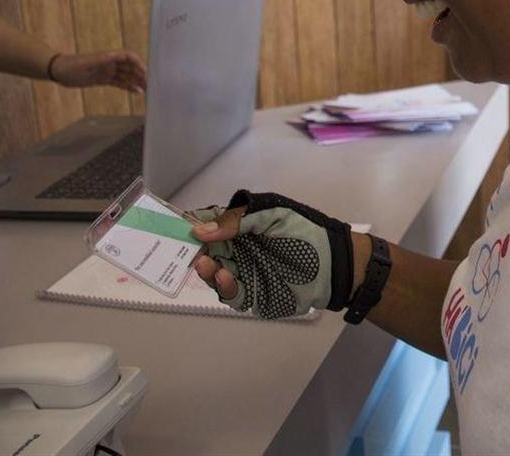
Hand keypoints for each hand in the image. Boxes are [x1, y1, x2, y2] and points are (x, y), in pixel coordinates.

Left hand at [50, 51, 145, 92]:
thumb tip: (115, 56)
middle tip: (151, 85)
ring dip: (137, 82)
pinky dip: (128, 87)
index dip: (138, 63)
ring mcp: (107, 71)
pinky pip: (119, 83)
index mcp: (108, 56)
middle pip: (130, 67)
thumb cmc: (70, 65)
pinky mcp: (103, 79)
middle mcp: (110, 63)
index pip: (128, 57)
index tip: (146, 72)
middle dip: (141, 75)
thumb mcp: (86, 63)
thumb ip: (101, 60)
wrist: (58, 71)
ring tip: (147, 90)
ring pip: (127, 76)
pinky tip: (136, 91)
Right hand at [190, 190, 354, 319]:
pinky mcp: (253, 294)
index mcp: (243, 226)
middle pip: (206, 251)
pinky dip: (224, 286)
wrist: (334, 264)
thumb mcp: (273, 216)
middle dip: (193, 251)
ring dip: (207, 270)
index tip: (174, 228)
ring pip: (214, 274)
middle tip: (186, 251)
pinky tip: (225, 276)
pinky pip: (231, 293)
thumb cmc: (305, 233)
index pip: (210, 224)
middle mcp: (239, 249)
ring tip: (206, 264)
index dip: (193, 225)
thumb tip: (200, 230)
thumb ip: (238, 221)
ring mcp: (244, 272)